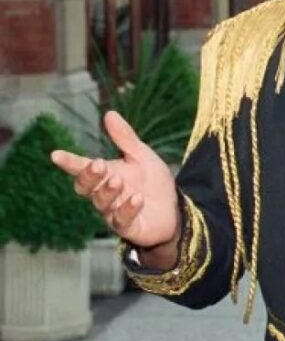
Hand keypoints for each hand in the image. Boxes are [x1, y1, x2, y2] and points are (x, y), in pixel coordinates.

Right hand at [51, 111, 180, 266]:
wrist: (173, 209)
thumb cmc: (153, 182)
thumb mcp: (141, 156)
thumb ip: (125, 138)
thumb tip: (109, 113)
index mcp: (106, 175)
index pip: (82, 168)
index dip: (69, 162)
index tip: (56, 155)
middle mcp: (105, 194)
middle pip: (85, 187)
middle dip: (89, 176)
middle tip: (98, 165)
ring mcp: (114, 212)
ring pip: (101, 203)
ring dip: (107, 191)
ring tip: (117, 180)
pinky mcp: (128, 226)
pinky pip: (121, 221)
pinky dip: (127, 209)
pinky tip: (136, 199)